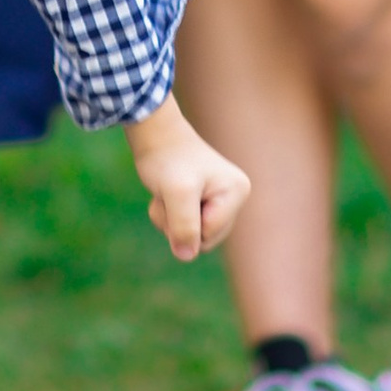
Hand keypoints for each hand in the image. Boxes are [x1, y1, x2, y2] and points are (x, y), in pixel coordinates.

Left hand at [125, 94, 249, 261]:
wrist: (152, 135)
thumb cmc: (167, 159)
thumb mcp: (176, 193)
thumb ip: (184, 226)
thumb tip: (187, 256)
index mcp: (237, 191)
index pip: (209, 234)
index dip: (185, 222)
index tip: (177, 193)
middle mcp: (234, 197)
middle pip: (204, 240)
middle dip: (177, 224)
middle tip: (168, 194)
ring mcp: (219, 200)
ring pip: (192, 236)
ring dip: (169, 219)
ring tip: (167, 192)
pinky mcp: (203, 202)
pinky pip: (184, 228)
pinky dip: (168, 215)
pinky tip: (166, 194)